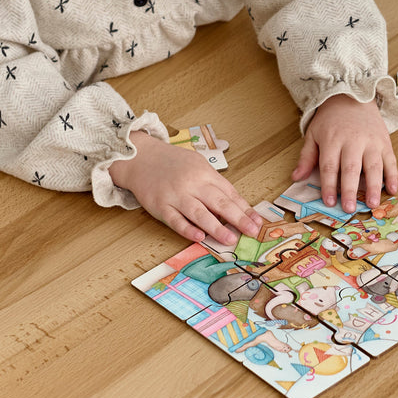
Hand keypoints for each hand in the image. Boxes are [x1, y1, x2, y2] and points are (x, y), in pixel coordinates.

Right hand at [109, 132, 262, 243]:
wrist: (140, 158)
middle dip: (238, 218)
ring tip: (231, 239)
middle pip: (219, 203)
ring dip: (216, 228)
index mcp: (205, 173)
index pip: (229, 193)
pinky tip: (199, 237)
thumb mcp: (197, 165)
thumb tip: (234, 206)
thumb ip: (213, 184)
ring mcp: (176, 195)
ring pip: (199, 213)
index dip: (244, 209)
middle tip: (251, 232)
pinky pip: (176, 220)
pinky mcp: (160, 206)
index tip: (257, 222)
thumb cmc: (172, 163)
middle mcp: (192, 184)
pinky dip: (187, 229)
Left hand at [292, 93, 397, 212]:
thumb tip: (296, 178)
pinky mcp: (384, 142)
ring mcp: (371, 141)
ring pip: (373, 166)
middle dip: (350, 190)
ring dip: (373, 186)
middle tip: (349, 209)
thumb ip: (306, 157)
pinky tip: (392, 189)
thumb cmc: (330, 120)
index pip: (329, 167)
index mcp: (332, 140)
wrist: (352, 96)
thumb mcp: (313, 134)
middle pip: (351, 168)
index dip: (329, 186)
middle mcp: (353, 141)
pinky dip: (393, 176)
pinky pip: (391, 160)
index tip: (328, 202)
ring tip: (372, 204)